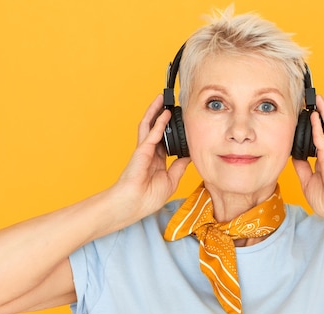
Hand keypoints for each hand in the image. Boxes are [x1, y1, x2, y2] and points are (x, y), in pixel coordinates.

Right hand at [112, 95, 190, 224]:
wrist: (134, 204)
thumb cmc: (148, 197)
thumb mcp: (171, 180)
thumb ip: (179, 166)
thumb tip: (189, 156)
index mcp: (156, 162)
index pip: (166, 142)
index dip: (173, 132)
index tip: (182, 123)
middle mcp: (149, 153)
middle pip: (156, 129)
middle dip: (162, 116)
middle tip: (170, 104)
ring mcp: (144, 151)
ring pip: (150, 126)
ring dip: (156, 112)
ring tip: (163, 99)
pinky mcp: (142, 151)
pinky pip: (152, 133)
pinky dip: (159, 122)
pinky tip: (165, 113)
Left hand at [292, 95, 323, 224]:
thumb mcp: (308, 181)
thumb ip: (302, 167)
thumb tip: (294, 156)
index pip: (320, 140)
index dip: (316, 128)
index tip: (310, 117)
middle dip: (323, 114)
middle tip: (316, 102)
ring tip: (318, 101)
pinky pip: (322, 138)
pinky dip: (318, 126)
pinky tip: (314, 115)